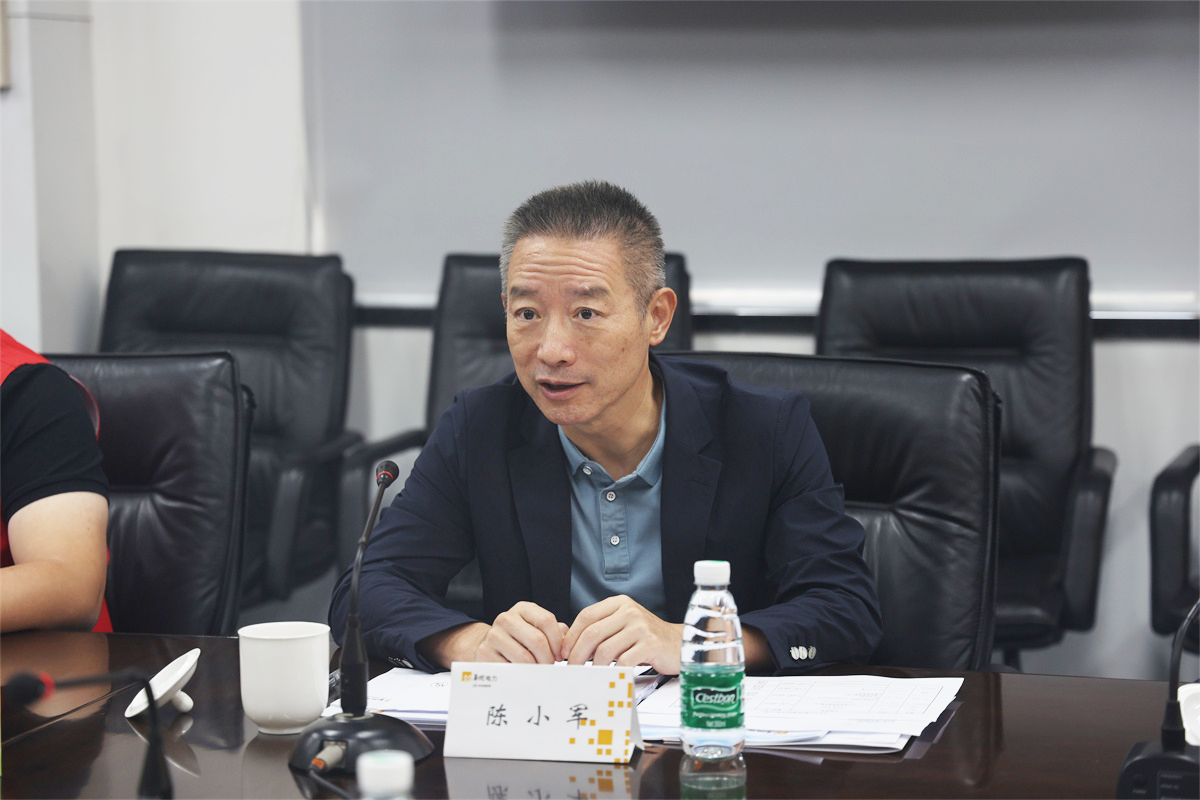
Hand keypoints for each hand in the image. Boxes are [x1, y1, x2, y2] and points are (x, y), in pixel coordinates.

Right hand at [422, 602, 568, 667]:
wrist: (488, 645)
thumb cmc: (519, 639)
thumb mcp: (537, 629)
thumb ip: (556, 632)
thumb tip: (569, 644)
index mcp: (522, 609)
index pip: (546, 620)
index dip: (558, 641)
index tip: (559, 654)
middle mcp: (506, 618)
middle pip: (537, 640)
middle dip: (548, 658)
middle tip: (549, 666)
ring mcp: (494, 635)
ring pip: (525, 657)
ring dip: (536, 668)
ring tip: (537, 670)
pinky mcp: (484, 653)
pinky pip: (510, 669)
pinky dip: (521, 675)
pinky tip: (523, 673)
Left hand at [563, 595, 682, 674]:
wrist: (679, 643)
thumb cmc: (647, 638)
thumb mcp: (623, 625)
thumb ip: (602, 630)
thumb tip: (570, 646)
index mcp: (620, 603)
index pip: (586, 616)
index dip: (571, 635)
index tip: (564, 651)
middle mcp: (629, 611)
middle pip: (592, 633)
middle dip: (577, 653)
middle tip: (572, 667)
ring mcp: (641, 627)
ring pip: (605, 649)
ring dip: (593, 666)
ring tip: (590, 675)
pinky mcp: (650, 644)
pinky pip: (623, 661)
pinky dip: (613, 672)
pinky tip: (611, 677)